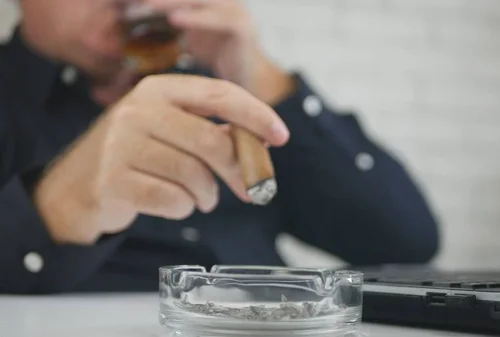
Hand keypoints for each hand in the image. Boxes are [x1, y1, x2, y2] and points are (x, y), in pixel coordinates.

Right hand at [33, 74, 289, 244]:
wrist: (78, 186)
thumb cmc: (139, 157)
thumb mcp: (173, 131)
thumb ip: (214, 131)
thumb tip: (261, 144)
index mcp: (159, 90)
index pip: (220, 94)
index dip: (256, 115)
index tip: (281, 136)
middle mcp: (138, 110)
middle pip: (211, 140)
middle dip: (239, 170)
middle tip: (252, 189)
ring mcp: (121, 145)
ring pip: (194, 175)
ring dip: (208, 195)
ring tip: (203, 198)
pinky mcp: (113, 181)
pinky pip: (172, 201)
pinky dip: (184, 209)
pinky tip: (176, 205)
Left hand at [147, 0, 294, 104]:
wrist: (250, 81)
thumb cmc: (218, 58)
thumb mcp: (191, 35)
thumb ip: (173, 22)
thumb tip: (136, 15)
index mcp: (211, 2)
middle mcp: (224, 1)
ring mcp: (235, 13)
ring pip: (202, 0)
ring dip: (174, 1)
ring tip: (149, 4)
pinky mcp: (242, 29)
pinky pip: (218, 19)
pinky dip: (196, 18)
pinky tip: (175, 19)